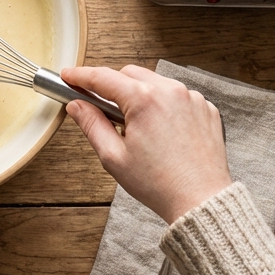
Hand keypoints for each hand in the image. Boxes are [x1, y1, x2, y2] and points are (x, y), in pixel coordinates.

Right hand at [62, 64, 232, 223]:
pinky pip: (178, 96)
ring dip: (140, 95)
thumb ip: (91, 125)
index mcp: (144, 100)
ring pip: (155, 82)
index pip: (103, 77)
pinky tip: (162, 131)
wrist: (200, 200)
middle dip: (113, 86)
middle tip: (104, 110)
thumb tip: (76, 106)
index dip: (81, 75)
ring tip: (138, 128)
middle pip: (130, 74)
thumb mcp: (113, 157)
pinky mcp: (206, 108)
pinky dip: (165, 104)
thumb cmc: (159, 184)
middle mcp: (170, 91)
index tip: (69, 76)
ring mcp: (192, 98)